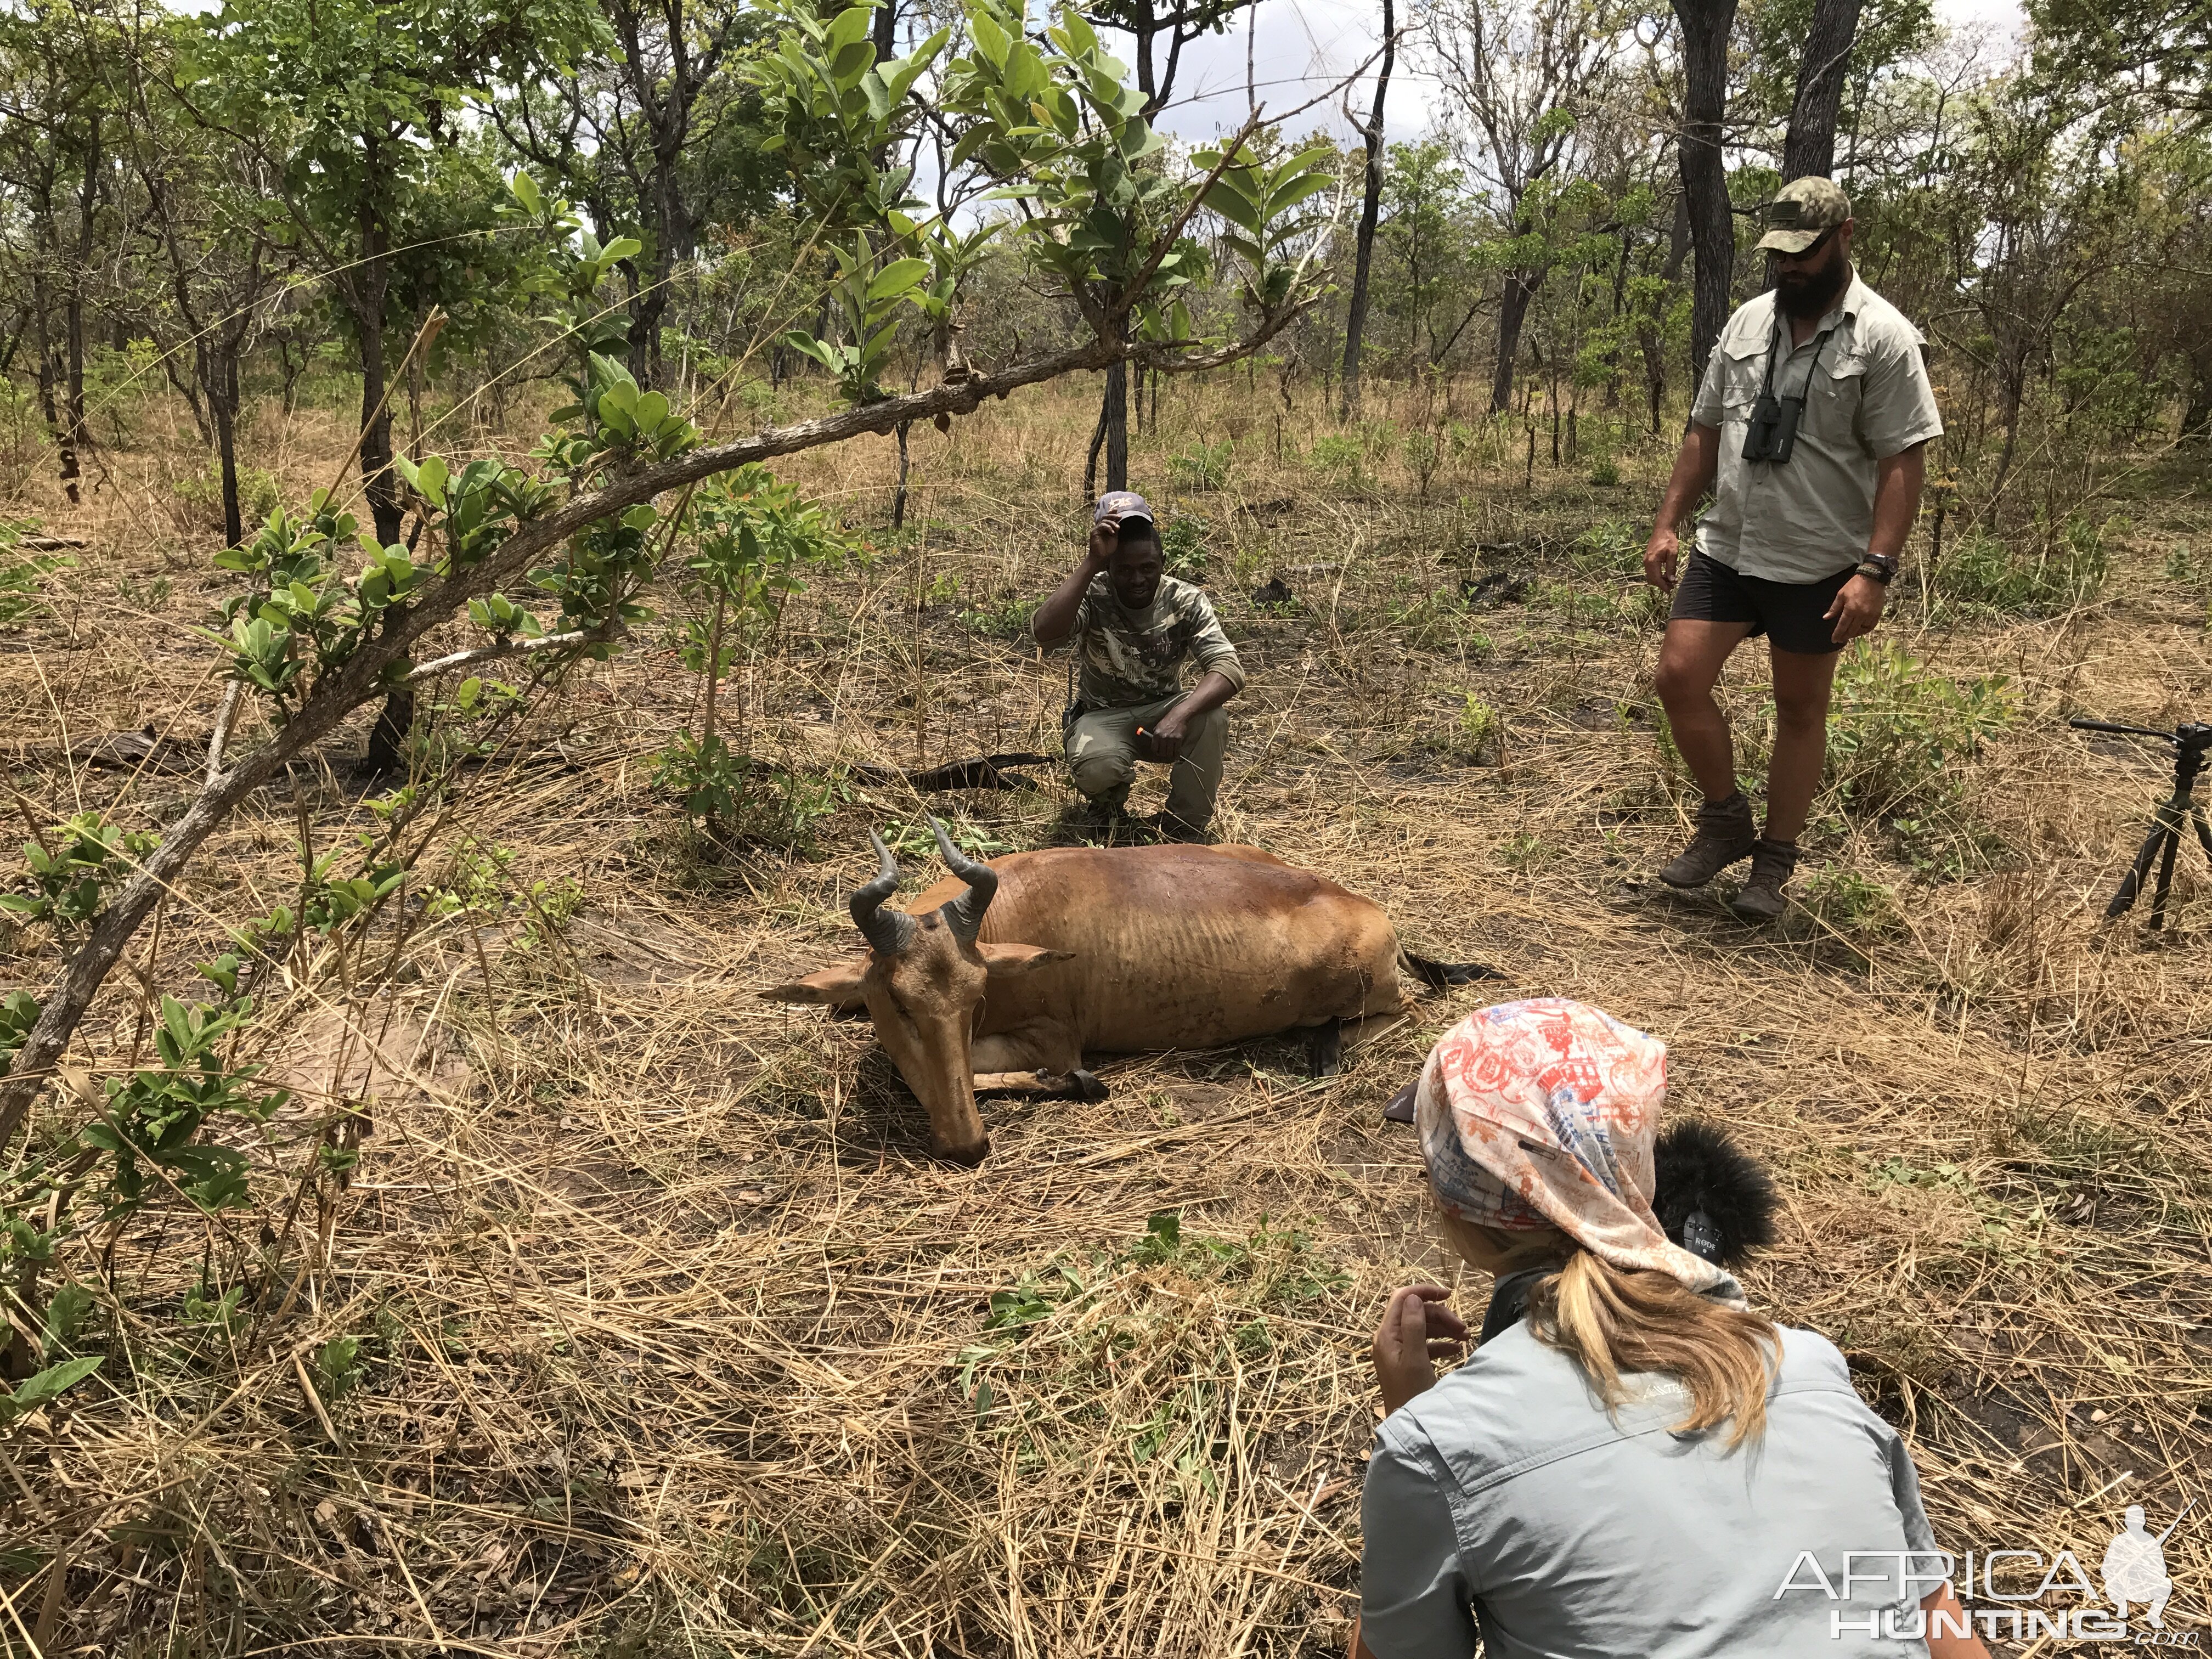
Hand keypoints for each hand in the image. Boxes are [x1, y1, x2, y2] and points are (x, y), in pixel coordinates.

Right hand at [1086, 515, 1119, 566]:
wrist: (1102, 557)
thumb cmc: (1107, 549)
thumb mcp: (1114, 537)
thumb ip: (1115, 529)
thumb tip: (1118, 521)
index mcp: (1104, 528)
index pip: (1107, 518)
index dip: (1111, 512)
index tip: (1117, 509)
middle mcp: (1099, 527)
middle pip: (1105, 517)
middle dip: (1112, 515)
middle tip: (1119, 516)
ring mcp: (1096, 529)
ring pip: (1103, 520)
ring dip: (1112, 523)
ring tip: (1118, 528)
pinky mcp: (1094, 532)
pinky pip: (1101, 526)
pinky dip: (1108, 527)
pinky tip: (1112, 532)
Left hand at [1140, 709, 1186, 761]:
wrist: (1178, 716)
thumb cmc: (1168, 720)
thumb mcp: (1158, 726)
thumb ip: (1156, 735)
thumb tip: (1155, 744)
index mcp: (1156, 734)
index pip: (1154, 748)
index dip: (1156, 752)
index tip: (1158, 753)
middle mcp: (1163, 737)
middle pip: (1162, 752)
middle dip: (1164, 754)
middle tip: (1166, 754)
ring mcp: (1171, 739)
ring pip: (1169, 753)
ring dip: (1170, 755)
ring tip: (1171, 755)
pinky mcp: (1178, 739)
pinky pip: (1177, 751)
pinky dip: (1177, 754)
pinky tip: (1177, 754)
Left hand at [1370, 1284, 1468, 1414]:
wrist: (1410, 1428)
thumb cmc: (1411, 1394)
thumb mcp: (1415, 1358)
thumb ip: (1414, 1327)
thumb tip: (1414, 1297)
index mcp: (1387, 1335)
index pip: (1403, 1298)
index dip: (1425, 1292)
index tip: (1449, 1295)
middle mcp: (1389, 1339)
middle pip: (1416, 1312)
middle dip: (1440, 1315)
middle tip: (1464, 1328)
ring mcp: (1398, 1351)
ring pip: (1422, 1328)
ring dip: (1444, 1329)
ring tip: (1466, 1338)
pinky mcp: (1407, 1362)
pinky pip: (1425, 1345)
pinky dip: (1441, 1344)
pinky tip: (1456, 1351)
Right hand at [1643, 526, 1679, 591]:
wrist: (1661, 530)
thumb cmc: (1668, 540)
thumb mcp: (1673, 553)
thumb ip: (1671, 567)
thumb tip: (1671, 580)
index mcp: (1652, 561)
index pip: (1656, 578)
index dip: (1663, 586)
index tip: (1670, 591)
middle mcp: (1646, 563)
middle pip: (1652, 579)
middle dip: (1661, 584)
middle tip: (1672, 586)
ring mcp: (1645, 561)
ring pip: (1650, 576)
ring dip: (1659, 580)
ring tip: (1669, 580)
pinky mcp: (1647, 560)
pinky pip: (1650, 572)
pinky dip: (1657, 576)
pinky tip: (1665, 574)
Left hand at [1824, 573, 1886, 643]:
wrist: (1872, 578)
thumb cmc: (1854, 585)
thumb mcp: (1841, 595)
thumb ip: (1834, 608)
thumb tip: (1826, 618)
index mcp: (1850, 610)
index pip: (1842, 626)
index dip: (1837, 634)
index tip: (1834, 640)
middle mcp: (1861, 615)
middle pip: (1851, 630)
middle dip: (1845, 636)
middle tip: (1840, 640)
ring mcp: (1870, 615)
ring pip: (1861, 630)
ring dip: (1854, 634)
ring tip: (1849, 635)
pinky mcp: (1877, 614)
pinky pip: (1871, 626)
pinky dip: (1865, 630)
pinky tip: (1860, 630)